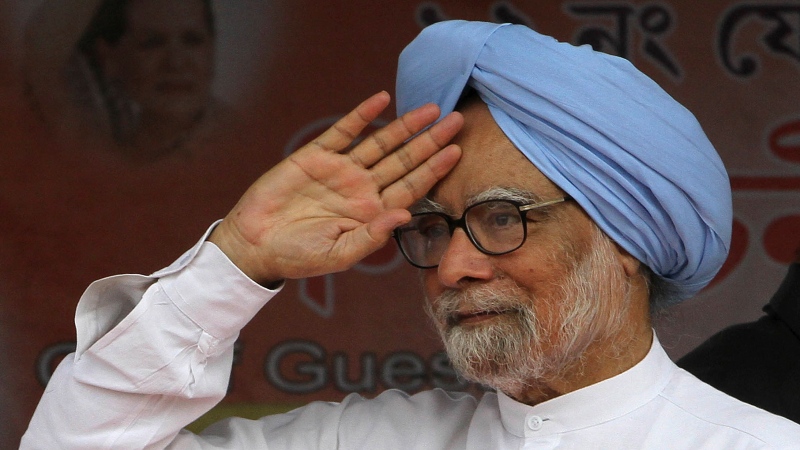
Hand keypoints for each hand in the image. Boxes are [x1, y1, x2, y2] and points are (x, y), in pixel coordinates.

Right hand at [209, 91, 462, 284]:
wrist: (256, 244)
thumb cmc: (300, 257)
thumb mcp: (339, 255)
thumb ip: (372, 237)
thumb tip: (404, 214)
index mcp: (373, 212)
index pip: (411, 186)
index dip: (434, 169)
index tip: (456, 151)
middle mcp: (363, 188)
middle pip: (404, 160)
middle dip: (430, 141)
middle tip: (457, 120)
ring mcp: (341, 170)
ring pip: (381, 142)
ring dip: (405, 125)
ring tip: (430, 109)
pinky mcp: (316, 156)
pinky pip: (343, 131)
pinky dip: (362, 115)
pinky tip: (380, 100)